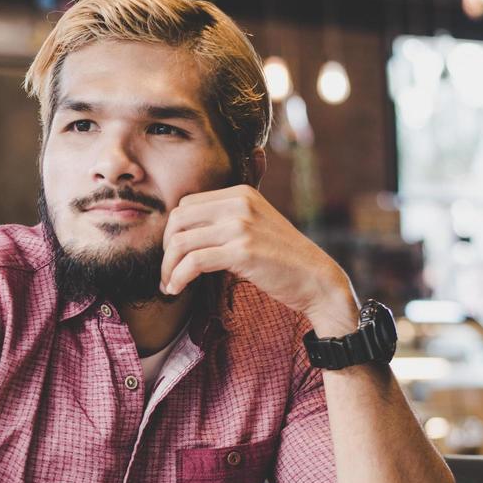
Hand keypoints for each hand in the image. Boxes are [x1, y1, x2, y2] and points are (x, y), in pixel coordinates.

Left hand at [159, 185, 357, 334]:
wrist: (316, 279)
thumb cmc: (283, 257)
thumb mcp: (256, 224)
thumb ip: (228, 217)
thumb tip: (183, 225)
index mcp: (240, 193)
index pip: (186, 205)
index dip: (172, 230)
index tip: (173, 254)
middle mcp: (239, 204)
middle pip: (177, 220)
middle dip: (165, 249)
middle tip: (167, 271)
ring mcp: (241, 226)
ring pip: (180, 243)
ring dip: (168, 268)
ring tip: (168, 285)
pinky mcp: (243, 252)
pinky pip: (194, 262)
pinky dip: (178, 278)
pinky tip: (176, 289)